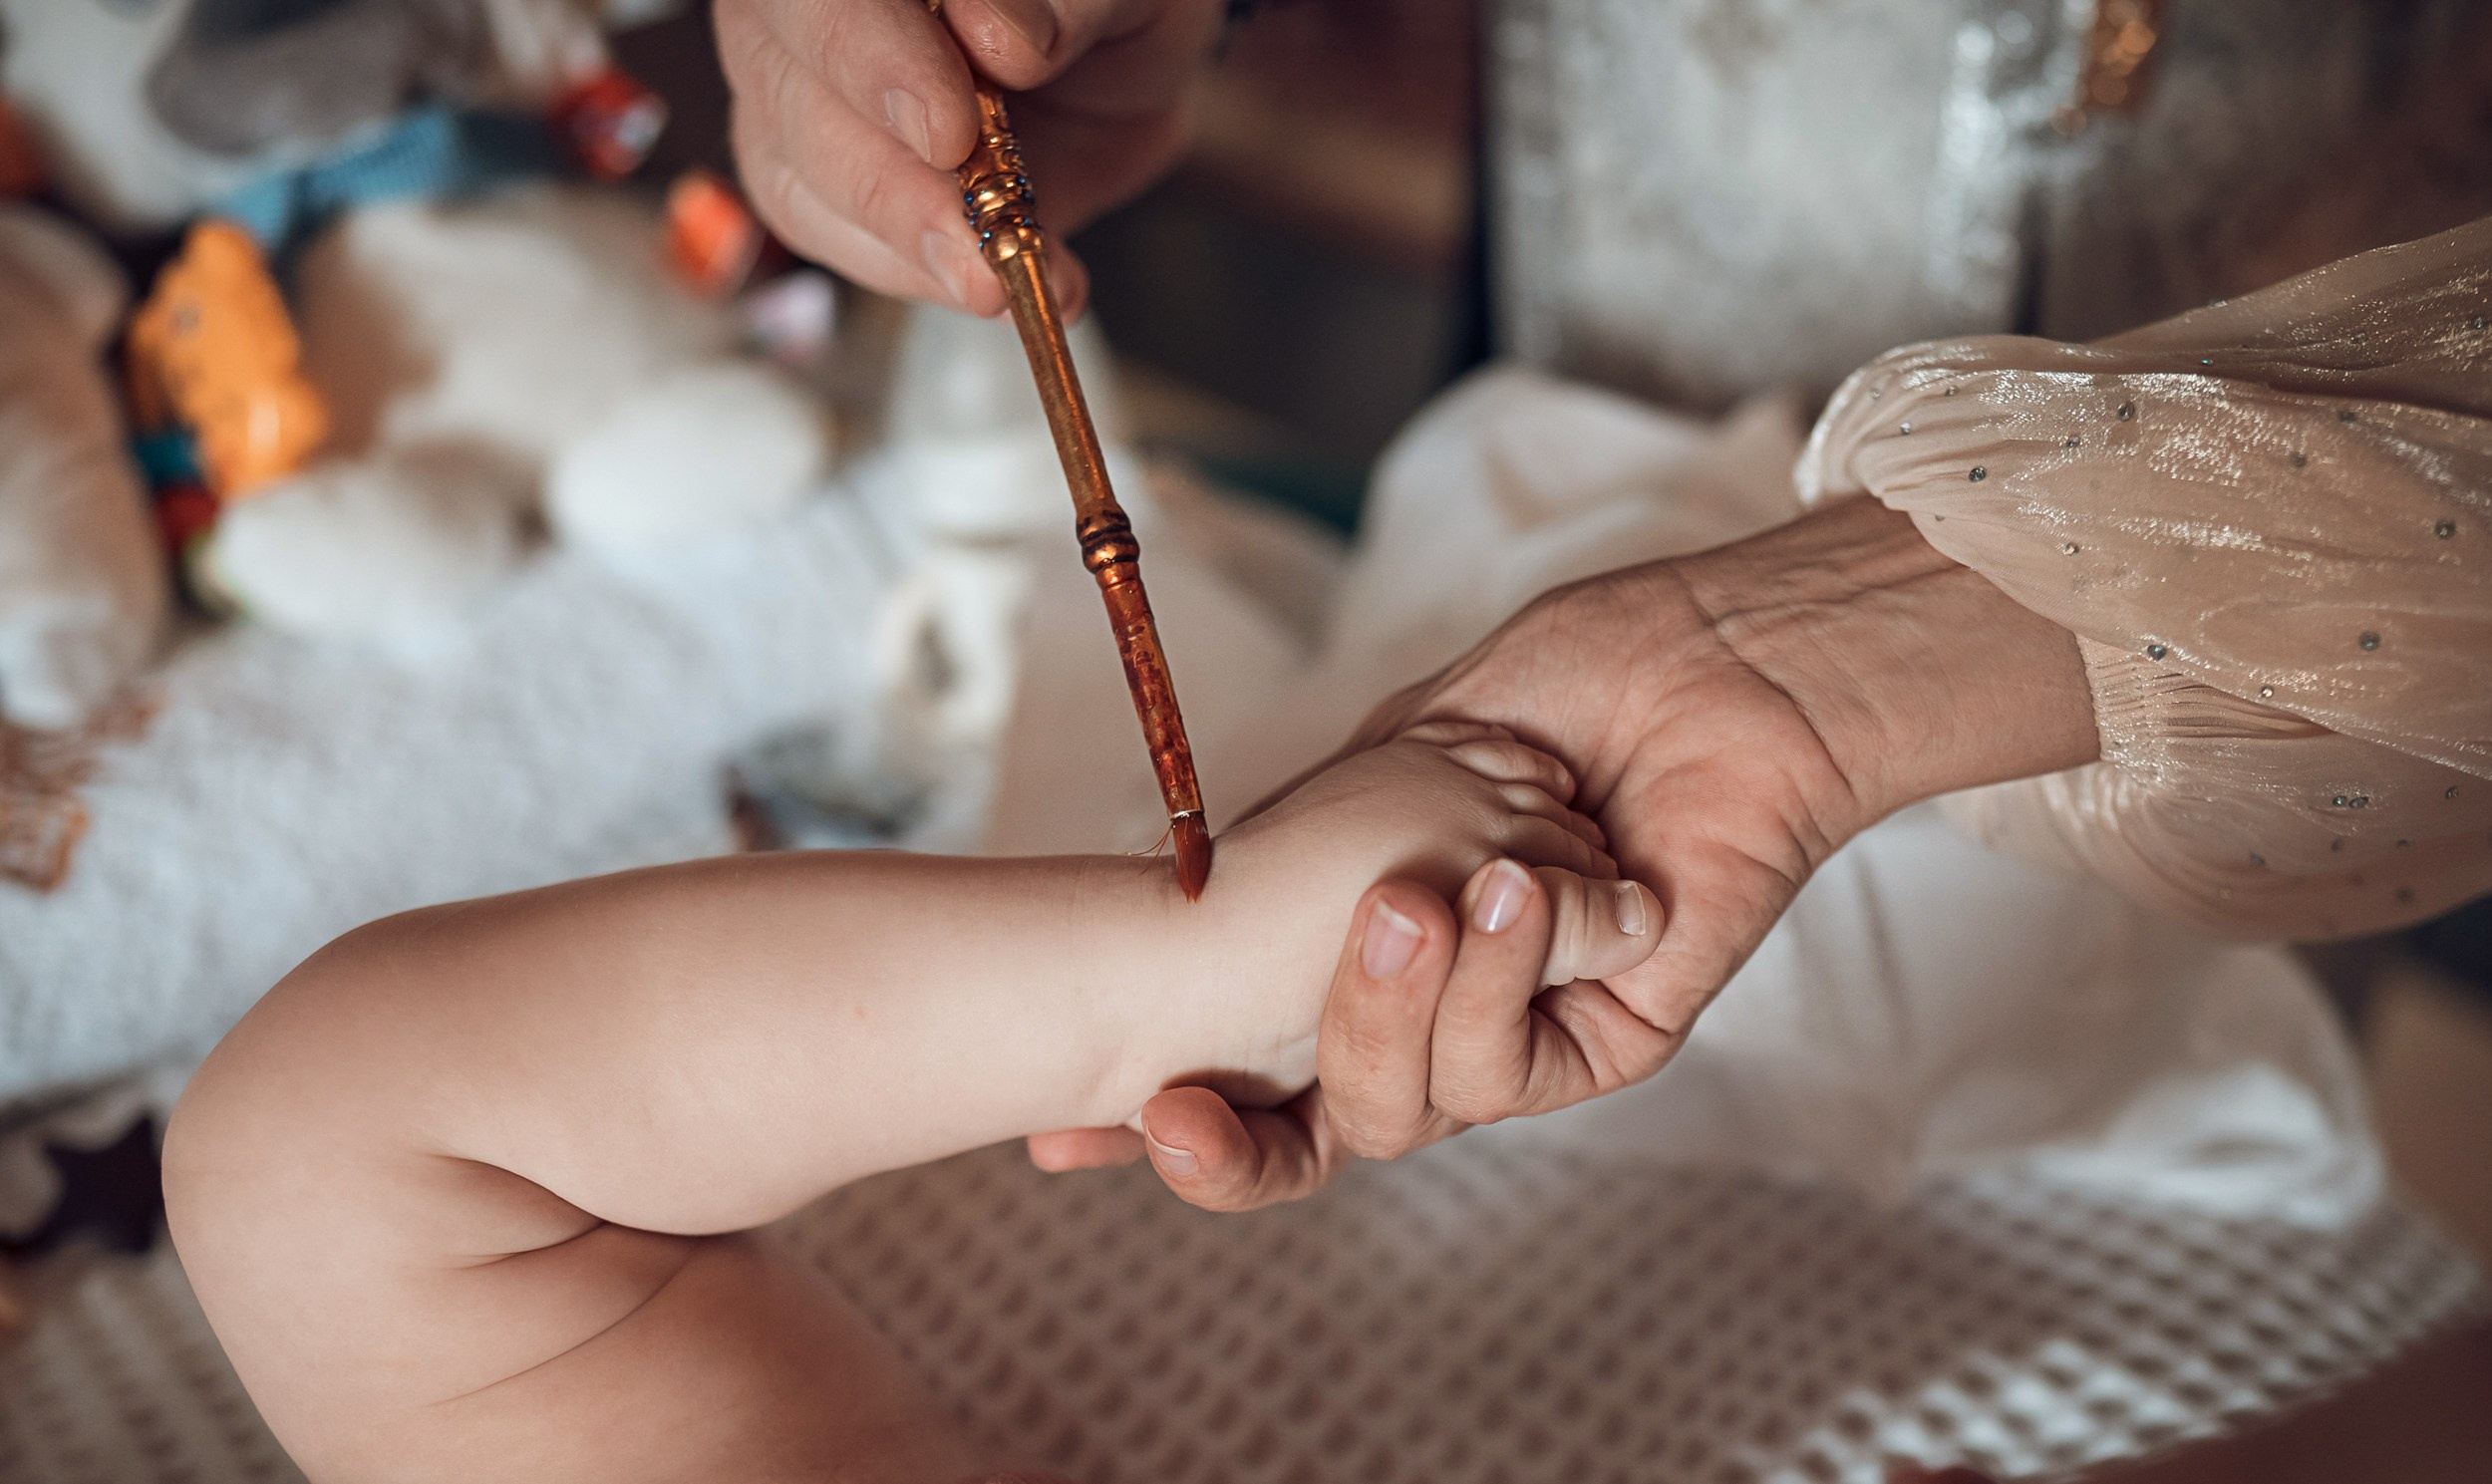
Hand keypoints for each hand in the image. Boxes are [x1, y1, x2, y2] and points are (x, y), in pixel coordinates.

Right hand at [715, 0, 1224, 315]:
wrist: (1110, 64)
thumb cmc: (1092, 11)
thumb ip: (1063, 5)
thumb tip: (1003, 38)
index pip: (827, 4)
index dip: (875, 65)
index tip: (948, 134)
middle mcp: (806, 18)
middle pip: (792, 99)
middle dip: (889, 188)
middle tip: (975, 246)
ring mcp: (801, 99)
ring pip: (798, 182)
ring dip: (906, 248)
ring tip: (999, 282)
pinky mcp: (821, 184)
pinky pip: (838, 241)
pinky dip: (918, 274)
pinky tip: (992, 284)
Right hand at [1034, 500, 2099, 1205]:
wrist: (1705, 657)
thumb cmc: (1562, 689)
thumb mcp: (1394, 755)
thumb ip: (1303, 835)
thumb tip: (1174, 909)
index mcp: (1365, 977)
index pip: (1256, 1097)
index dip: (1174, 1135)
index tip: (1061, 1149)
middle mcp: (1436, 1030)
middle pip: (1318, 1136)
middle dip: (1239, 1132)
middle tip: (1178, 1085)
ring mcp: (1521, 1044)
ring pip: (1409, 1110)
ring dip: (1386, 1010)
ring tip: (1407, 897)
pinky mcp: (1610, 1042)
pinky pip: (1519, 1067)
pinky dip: (1495, 984)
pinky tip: (1498, 891)